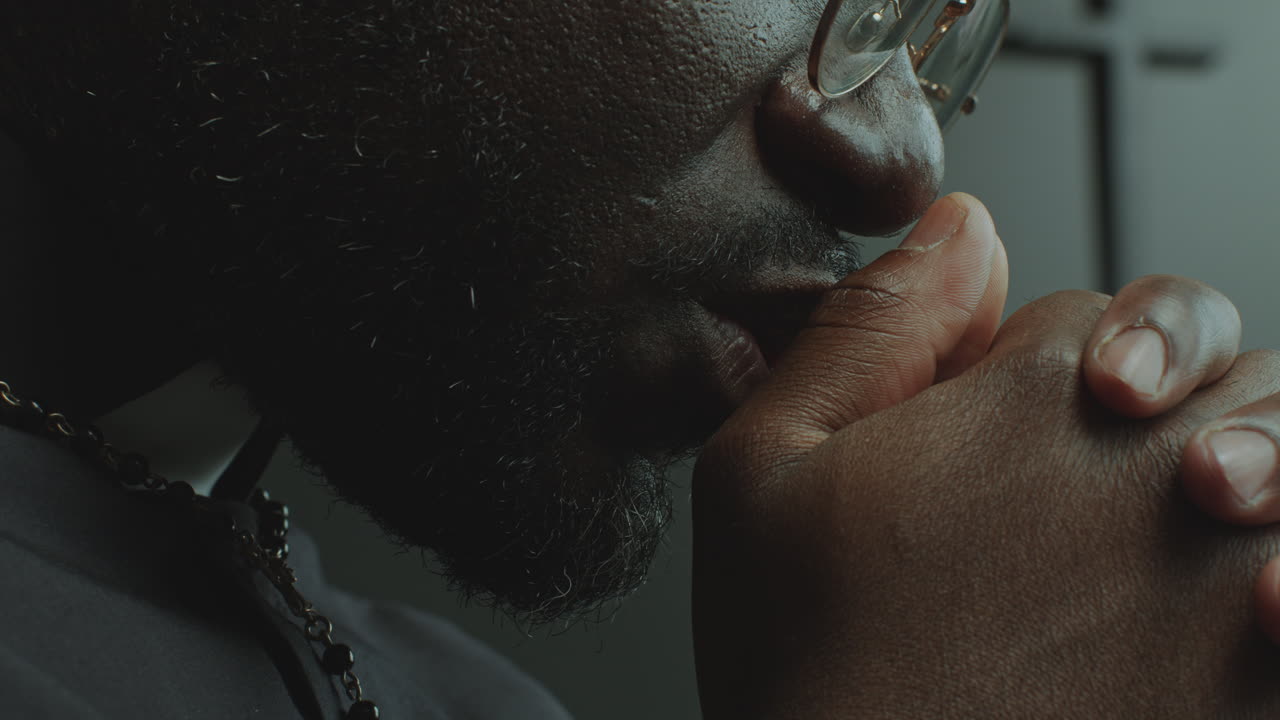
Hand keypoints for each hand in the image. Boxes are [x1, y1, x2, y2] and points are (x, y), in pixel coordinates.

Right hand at [692, 193, 1279, 718]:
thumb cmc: (809, 671)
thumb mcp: (758, 471)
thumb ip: (863, 332)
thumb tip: (957, 231)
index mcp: (1034, 400)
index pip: (1096, 318)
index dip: (1052, 357)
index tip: (1006, 413)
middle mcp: (1155, 469)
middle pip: (1216, 363)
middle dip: (1163, 385)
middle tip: (1104, 452)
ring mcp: (1227, 572)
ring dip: (1259, 451)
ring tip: (1196, 506)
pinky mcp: (1255, 669)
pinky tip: (1251, 589)